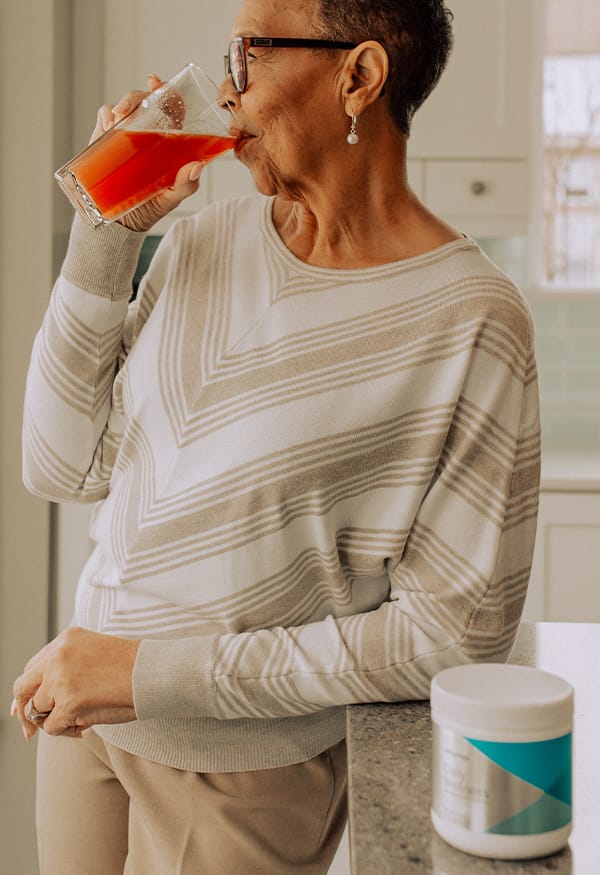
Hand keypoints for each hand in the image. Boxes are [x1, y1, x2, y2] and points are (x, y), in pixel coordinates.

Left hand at [11, 627, 139, 739]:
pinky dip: (66, 731)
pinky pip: (52, 727)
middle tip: (30, 729)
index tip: (31, 707)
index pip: (32, 668)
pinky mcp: (69, 702)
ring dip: (55, 720)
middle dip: (24, 711)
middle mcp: (57, 656)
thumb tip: (39, 701)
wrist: (153, 673)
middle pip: (22, 688)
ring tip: (80, 719)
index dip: (30, 691)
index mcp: (64, 640)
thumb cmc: (131, 667)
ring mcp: (60, 679)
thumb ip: (66, 667)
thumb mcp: (93, 652)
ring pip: (38, 710)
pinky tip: (85, 726)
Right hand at [91, 73, 205, 231]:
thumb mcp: (172, 197)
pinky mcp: (106, 140)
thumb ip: (186, 184)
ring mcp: (125, 135)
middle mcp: (147, 132)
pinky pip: (104, 118)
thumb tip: (197, 166)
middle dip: (136, 96)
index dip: (165, 89)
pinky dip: (105, 117)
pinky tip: (107, 127)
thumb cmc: (151, 208)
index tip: (156, 82)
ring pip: (123, 107)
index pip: (170, 106)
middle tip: (128, 109)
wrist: (121, 222)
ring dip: (120, 106)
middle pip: (144, 100)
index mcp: (168, 140)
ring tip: (117, 121)